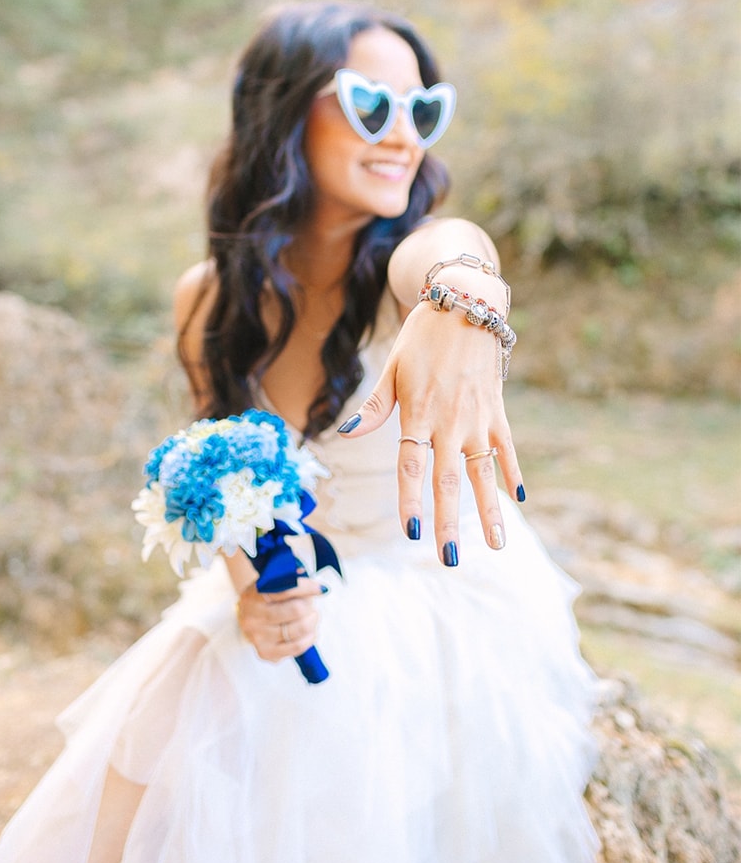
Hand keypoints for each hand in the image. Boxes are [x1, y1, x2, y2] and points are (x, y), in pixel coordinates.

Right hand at [236, 576, 322, 661]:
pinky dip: (310, 638)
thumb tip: (301, 572)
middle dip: (310, 606)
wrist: (247, 620)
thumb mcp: (268, 584)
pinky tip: (310, 632)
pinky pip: (297, 647)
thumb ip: (285, 578)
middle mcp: (252, 618)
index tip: (321, 588)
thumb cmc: (263, 600)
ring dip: (312, 621)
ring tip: (312, 617)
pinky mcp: (266, 653)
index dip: (307, 587)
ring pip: (299, 630)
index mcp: (252, 596)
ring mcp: (258, 637)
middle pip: (296, 610)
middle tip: (311, 604)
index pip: (285, 589)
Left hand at [340, 282, 522, 563]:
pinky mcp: (497, 410)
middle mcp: (449, 421)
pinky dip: (512, 472)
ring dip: (489, 511)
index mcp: (417, 413)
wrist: (466, 305)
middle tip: (449, 558)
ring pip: (483, 473)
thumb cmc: (420, 339)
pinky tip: (518, 499)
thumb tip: (344, 433)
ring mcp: (477, 418)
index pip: (411, 465)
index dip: (410, 499)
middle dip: (448, 522)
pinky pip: (506, 447)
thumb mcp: (391, 368)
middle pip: (447, 480)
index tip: (410, 531)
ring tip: (494, 545)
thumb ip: (373, 406)